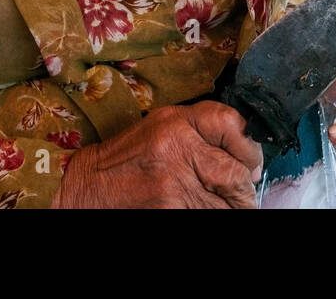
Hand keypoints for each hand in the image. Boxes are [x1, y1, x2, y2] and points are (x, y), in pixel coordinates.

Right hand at [51, 101, 262, 207]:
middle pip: (234, 171)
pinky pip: (209, 213)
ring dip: (234, 208)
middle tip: (244, 194)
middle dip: (244, 187)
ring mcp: (174, 182)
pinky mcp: (170, 208)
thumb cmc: (124, 159)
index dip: (248, 147)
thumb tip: (243, 152)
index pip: (231, 124)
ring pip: (226, 202)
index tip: (250, 162)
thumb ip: (199, 131)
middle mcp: (177, 146)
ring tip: (230, 207)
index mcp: (176, 121)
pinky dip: (215, 213)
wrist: (84, 187)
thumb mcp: (159, 128)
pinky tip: (208, 209)